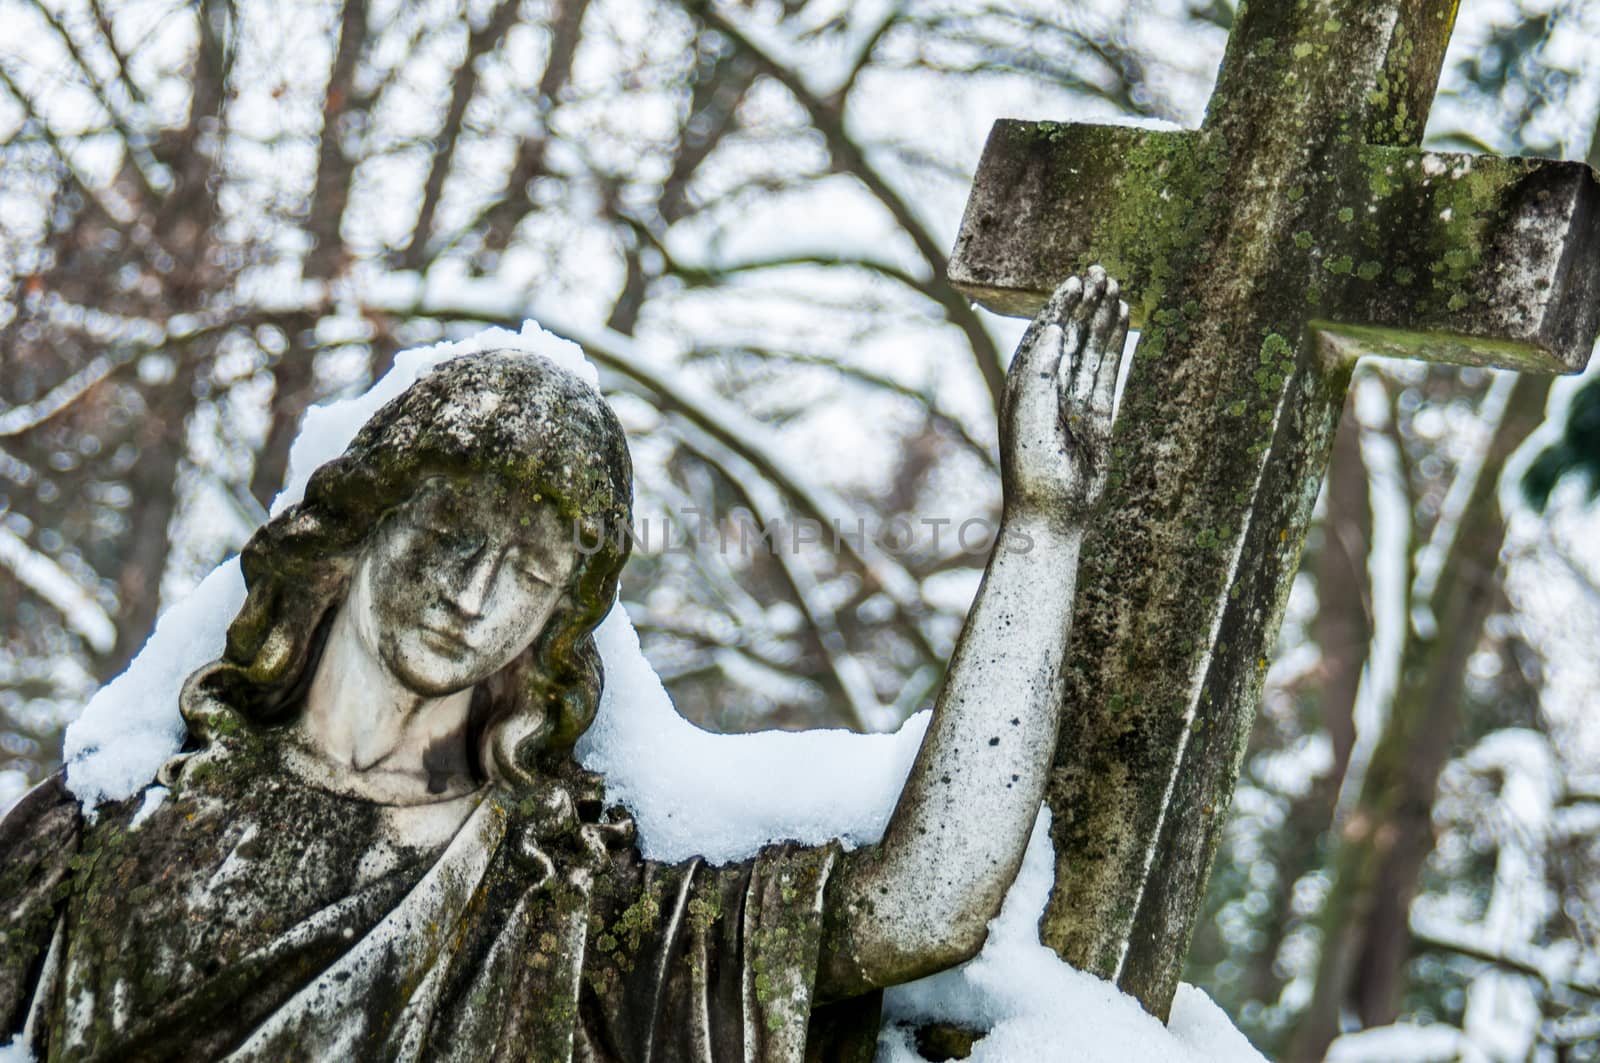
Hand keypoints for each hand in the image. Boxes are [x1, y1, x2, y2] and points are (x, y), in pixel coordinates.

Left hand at [999, 266, 1128, 519]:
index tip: (1074, 282)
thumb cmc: (1033, 468)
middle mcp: (1047, 389)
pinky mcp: (1098, 415)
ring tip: (1116, 285)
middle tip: (1100, 271)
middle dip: (1082, 304)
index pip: (1043, 336)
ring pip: (1090, 349)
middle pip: (1068, 336)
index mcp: (1023, 386)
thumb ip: (1042, 371)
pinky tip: (1122, 320)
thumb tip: (1056, 328)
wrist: (1053, 513)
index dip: (1058, 308)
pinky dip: (1114, 345)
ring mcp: (1073, 401)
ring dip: (1101, 318)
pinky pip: (1106, 371)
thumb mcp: (1031, 415)